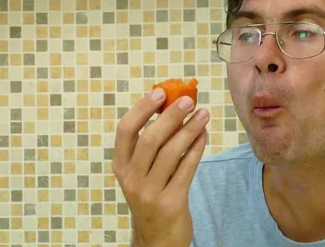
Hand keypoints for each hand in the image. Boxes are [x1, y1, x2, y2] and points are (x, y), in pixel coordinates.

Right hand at [111, 88, 208, 246]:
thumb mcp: (142, 171)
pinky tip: (204, 135)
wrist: (158, 237)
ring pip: (171, 152)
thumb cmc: (152, 194)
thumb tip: (172, 106)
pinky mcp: (171, 202)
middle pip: (150, 139)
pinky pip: (187, 168)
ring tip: (204, 114)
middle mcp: (131, 179)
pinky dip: (197, 148)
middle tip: (189, 100)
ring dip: (190, 129)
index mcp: (120, 166)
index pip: (125, 130)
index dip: (142, 108)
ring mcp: (150, 192)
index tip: (160, 92)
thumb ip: (152, 143)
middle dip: (171, 116)